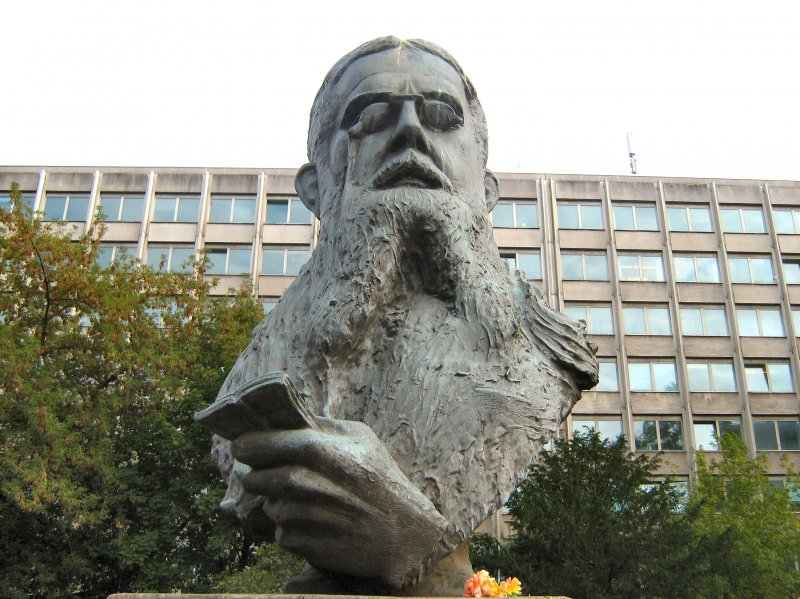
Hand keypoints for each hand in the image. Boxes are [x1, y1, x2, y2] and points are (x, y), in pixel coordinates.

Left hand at [231, 418, 448, 588]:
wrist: (405, 534)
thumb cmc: (383, 480)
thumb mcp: (363, 439)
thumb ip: (327, 426)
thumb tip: (293, 418)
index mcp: (324, 452)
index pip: (272, 443)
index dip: (251, 443)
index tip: (239, 445)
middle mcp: (312, 484)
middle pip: (260, 477)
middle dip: (255, 475)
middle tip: (260, 472)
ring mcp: (307, 517)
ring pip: (270, 506)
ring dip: (276, 502)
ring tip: (304, 501)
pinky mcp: (307, 545)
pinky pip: (281, 533)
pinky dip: (289, 528)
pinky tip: (314, 523)